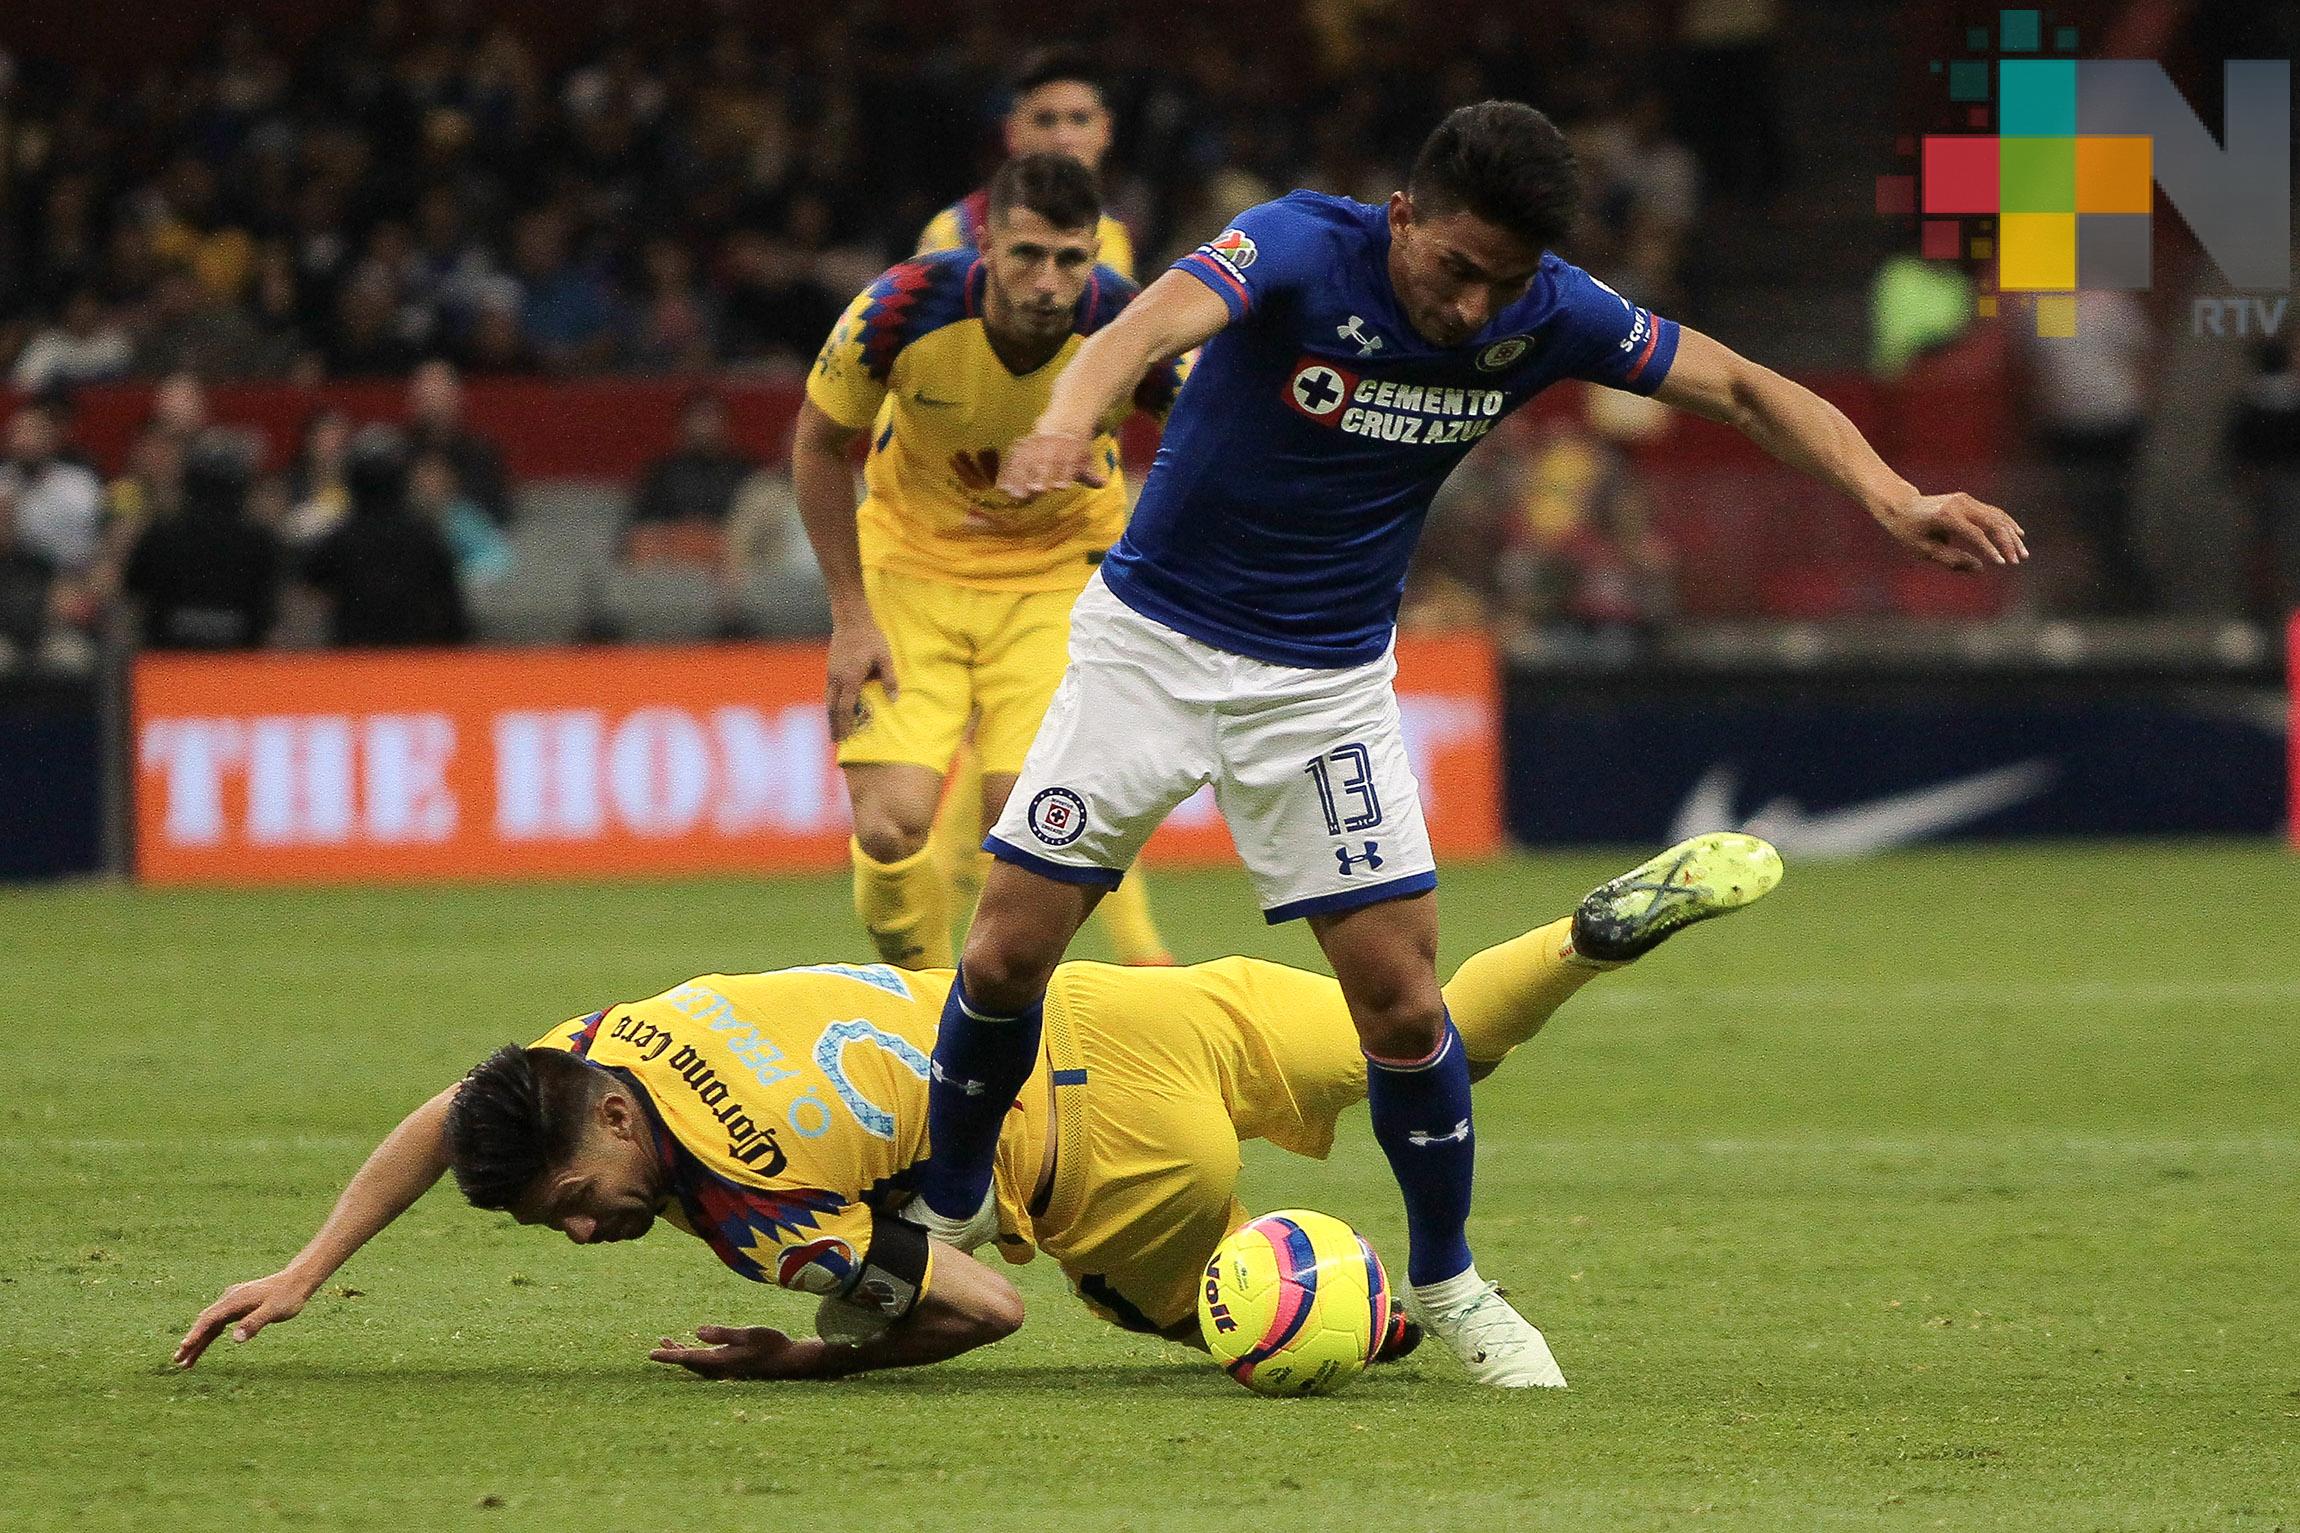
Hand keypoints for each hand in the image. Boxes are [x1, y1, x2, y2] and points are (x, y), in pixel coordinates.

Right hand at [174, 1271, 312, 1367]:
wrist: (296, 1281)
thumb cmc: (287, 1297)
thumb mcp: (274, 1311)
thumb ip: (255, 1323)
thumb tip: (235, 1339)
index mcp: (235, 1300)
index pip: (210, 1319)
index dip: (196, 1333)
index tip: (185, 1347)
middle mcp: (229, 1299)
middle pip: (204, 1322)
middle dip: (191, 1341)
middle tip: (177, 1361)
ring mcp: (231, 1303)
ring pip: (209, 1324)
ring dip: (198, 1342)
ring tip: (184, 1363)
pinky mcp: (236, 1307)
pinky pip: (218, 1324)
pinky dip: (209, 1336)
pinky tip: (202, 1347)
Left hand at [650, 1323, 824, 1380]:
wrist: (790, 1361)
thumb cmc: (772, 1344)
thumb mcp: (748, 1333)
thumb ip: (722, 1333)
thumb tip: (696, 1332)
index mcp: (720, 1360)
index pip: (688, 1358)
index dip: (668, 1355)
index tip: (650, 1354)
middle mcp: (720, 1369)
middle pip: (689, 1362)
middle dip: (674, 1353)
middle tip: (659, 1344)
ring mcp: (727, 1370)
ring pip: (698, 1364)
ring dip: (684, 1353)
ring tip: (672, 1343)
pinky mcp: (733, 1368)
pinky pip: (707, 1364)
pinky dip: (697, 1356)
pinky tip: (699, 1348)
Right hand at [824, 618, 896, 741]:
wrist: (851, 619)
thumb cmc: (871, 638)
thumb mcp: (885, 658)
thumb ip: (889, 679)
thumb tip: (894, 700)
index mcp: (850, 678)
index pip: (845, 707)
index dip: (845, 723)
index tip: (846, 737)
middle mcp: (837, 678)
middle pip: (832, 707)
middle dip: (833, 724)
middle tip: (835, 740)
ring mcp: (831, 672)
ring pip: (828, 698)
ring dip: (830, 714)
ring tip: (833, 728)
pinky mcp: (830, 667)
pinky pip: (828, 689)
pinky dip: (830, 702)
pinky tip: (834, 706)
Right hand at [996, 432, 1105, 498]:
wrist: (1065, 420)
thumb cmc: (1075, 448)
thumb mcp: (1085, 458)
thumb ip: (1090, 474)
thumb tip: (1102, 483)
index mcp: (1069, 450)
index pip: (1067, 464)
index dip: (1065, 475)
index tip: (1061, 487)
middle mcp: (1052, 448)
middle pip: (1044, 463)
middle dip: (1041, 476)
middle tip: (1037, 490)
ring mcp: (1035, 447)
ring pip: (1026, 462)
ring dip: (1021, 478)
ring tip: (1016, 494)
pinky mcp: (1021, 448)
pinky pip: (1012, 460)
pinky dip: (1007, 473)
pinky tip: (1001, 488)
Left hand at [1876, 490, 2028, 571]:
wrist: (1902, 506)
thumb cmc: (1909, 532)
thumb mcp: (1924, 550)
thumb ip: (1952, 559)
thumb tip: (1981, 568)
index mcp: (1946, 517)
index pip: (1975, 534)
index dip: (1990, 549)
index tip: (2003, 563)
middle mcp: (1959, 505)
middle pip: (1992, 523)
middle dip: (2007, 543)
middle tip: (2018, 560)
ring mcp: (1965, 500)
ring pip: (1996, 516)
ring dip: (2011, 535)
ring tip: (2022, 553)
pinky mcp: (1969, 500)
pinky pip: (1992, 512)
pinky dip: (2006, 524)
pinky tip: (2017, 535)